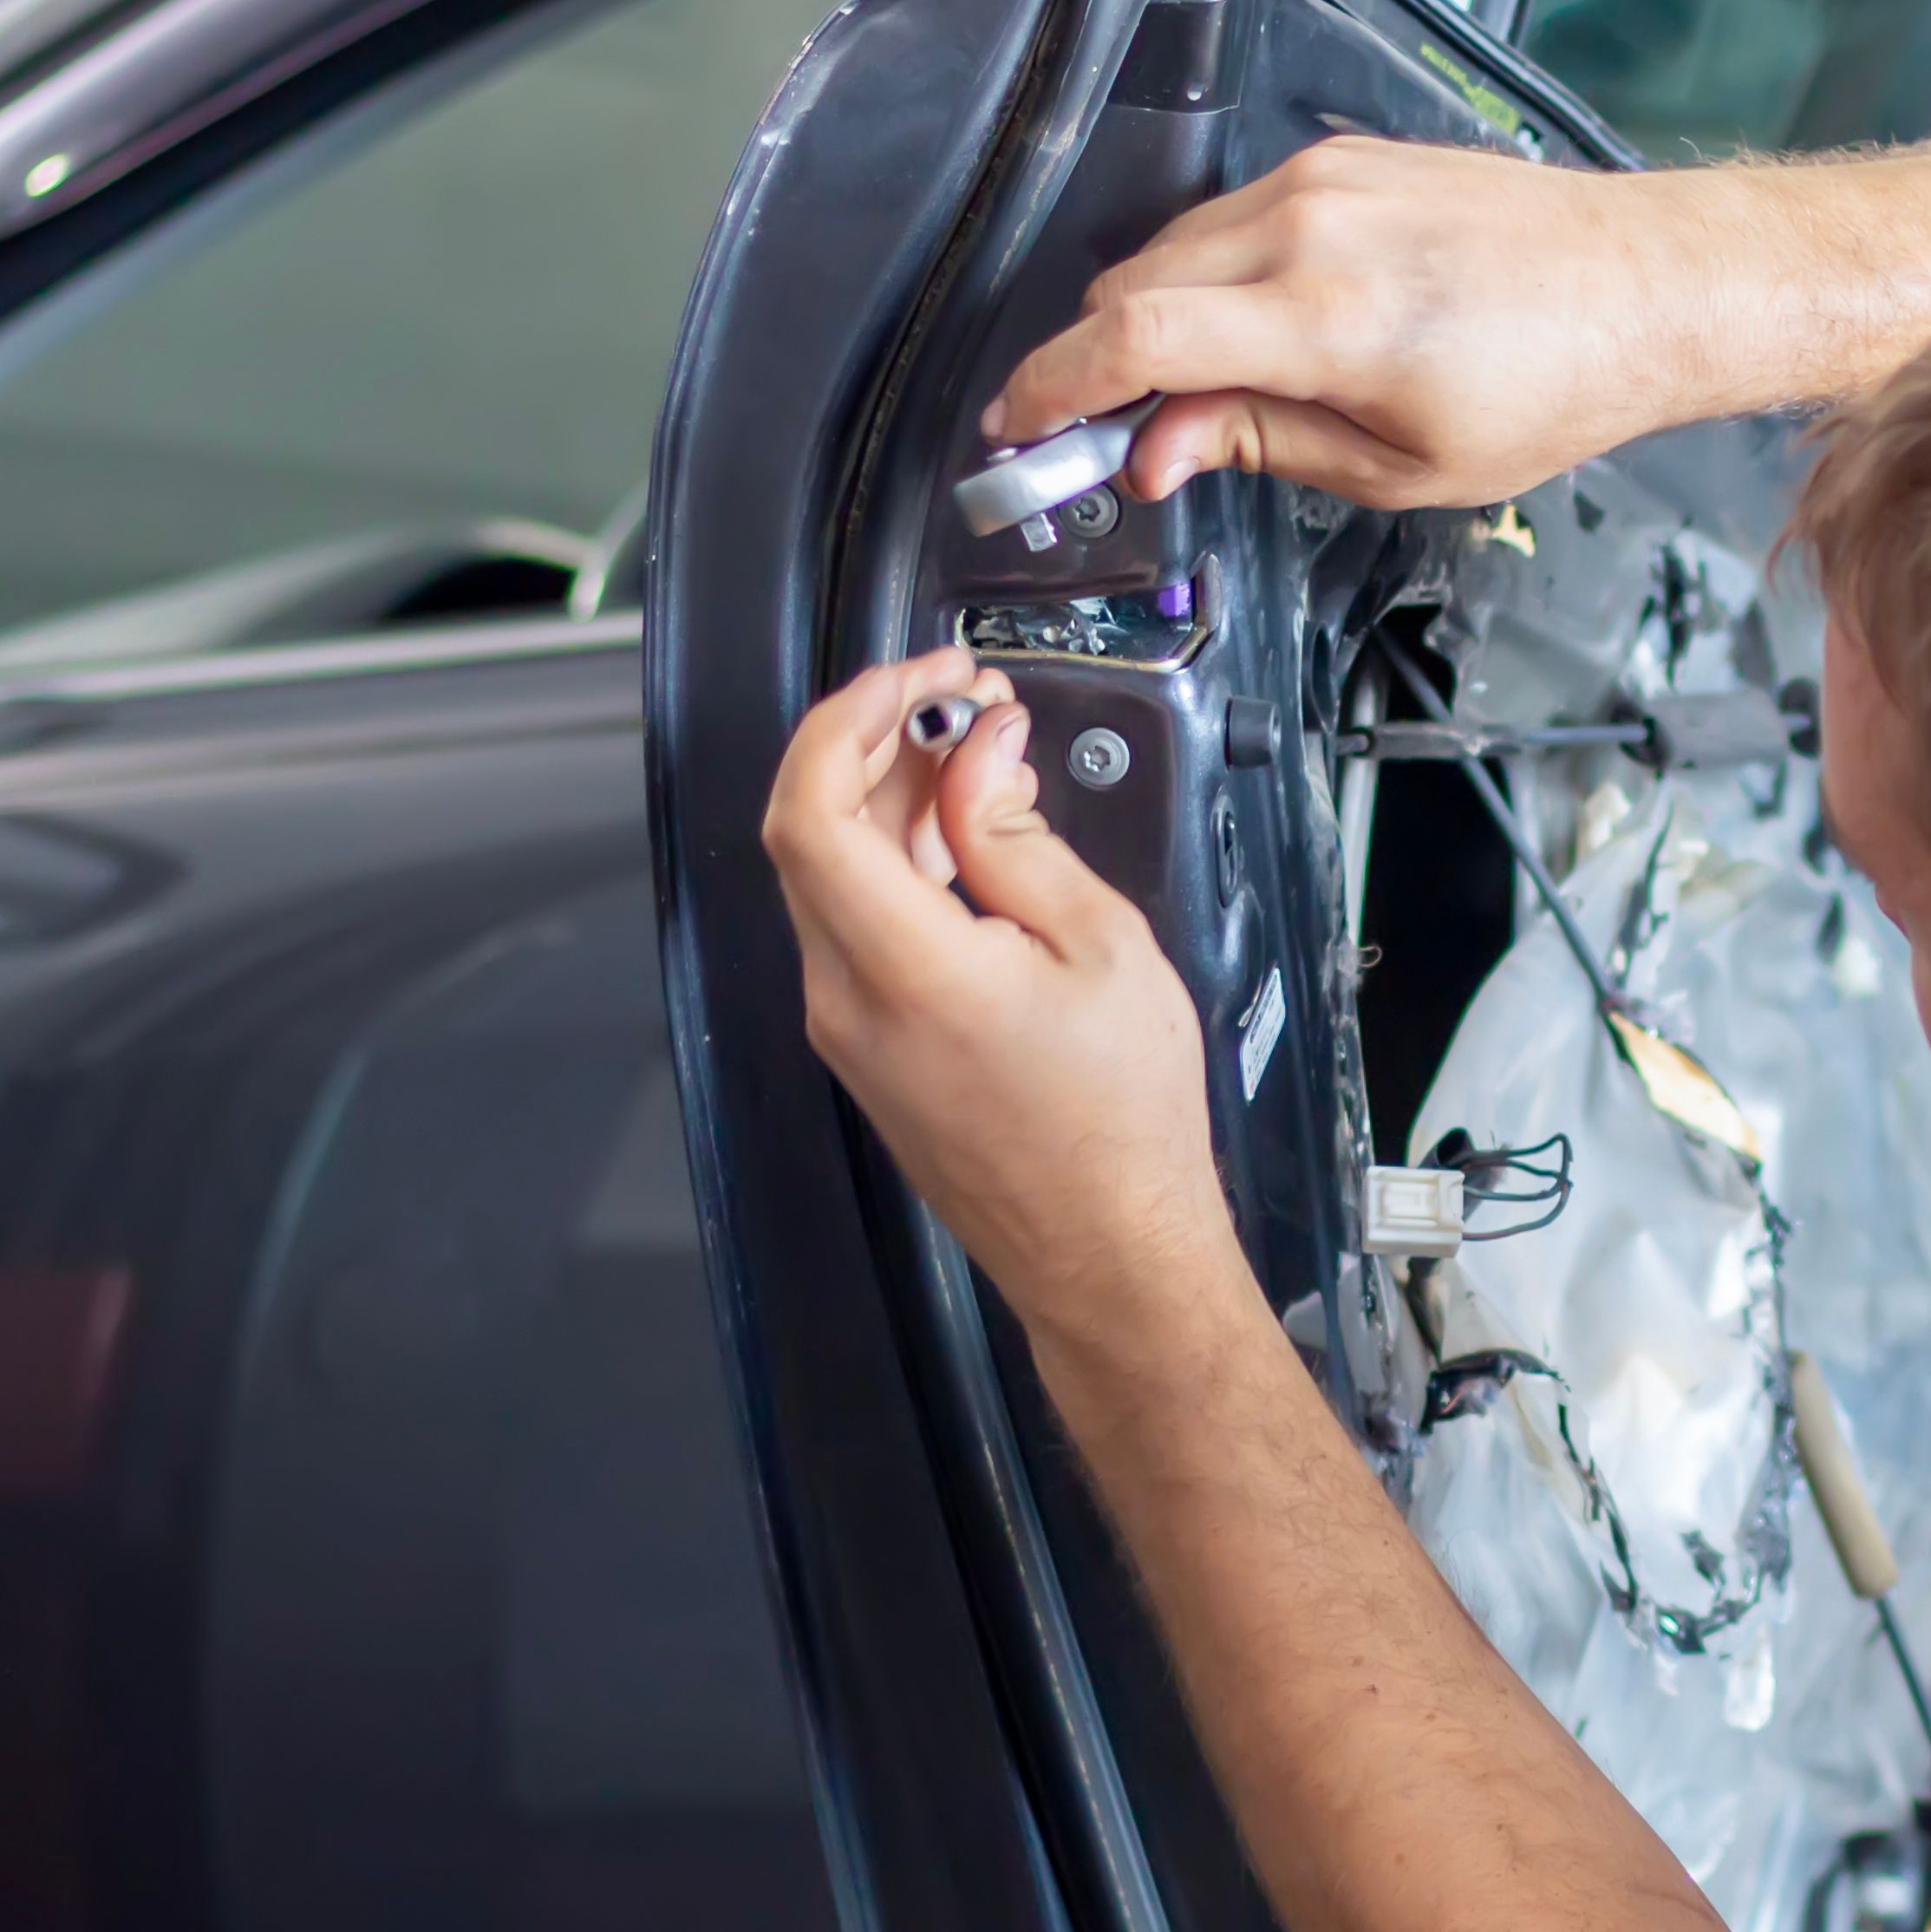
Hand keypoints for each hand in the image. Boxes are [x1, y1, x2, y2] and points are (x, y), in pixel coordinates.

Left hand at [761, 647, 1241, 1347]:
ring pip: (832, 873)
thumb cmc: (1119, 1127)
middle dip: (881, 741)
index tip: (919, 681)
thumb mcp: (1099, 945)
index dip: (851, 718)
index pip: (811, 806)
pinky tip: (967, 840)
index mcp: (907, 970)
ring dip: (891, 798)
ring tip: (981, 763)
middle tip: (963, 700)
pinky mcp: (867, 1047)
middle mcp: (849, 1001)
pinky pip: (856, 924)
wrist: (1108, 1251)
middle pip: (813, 828)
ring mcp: (847, 1029)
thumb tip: (975, 754)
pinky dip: (899, 861)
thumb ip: (1015, 835)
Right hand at [987, 138, 1720, 510]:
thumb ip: (1260, 445)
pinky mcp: (1344, 156)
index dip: (1053, 388)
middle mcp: (1310, 224)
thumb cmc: (1550, 383)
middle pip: (1134, 285)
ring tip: (1188, 391)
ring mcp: (1325, 176)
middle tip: (1100, 434)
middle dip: (1096, 362)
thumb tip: (1155, 452)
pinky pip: (1232, 215)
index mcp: (1324, 315)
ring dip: (1154, 316)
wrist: (1643, 283)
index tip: (1016, 429)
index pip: (1134, 338)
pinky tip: (1248, 327)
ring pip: (1175, 245)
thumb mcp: (1399, 465)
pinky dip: (1210, 274)